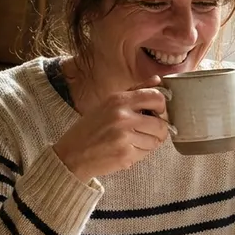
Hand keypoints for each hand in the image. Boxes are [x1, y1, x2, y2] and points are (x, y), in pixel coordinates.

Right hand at [53, 77, 172, 179]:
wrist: (71, 155)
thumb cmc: (90, 128)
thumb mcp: (109, 103)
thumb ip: (135, 91)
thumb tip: (158, 80)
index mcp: (119, 100)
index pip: (157, 97)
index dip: (162, 107)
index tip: (157, 113)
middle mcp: (122, 116)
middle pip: (161, 124)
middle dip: (158, 130)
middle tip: (147, 132)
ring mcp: (124, 136)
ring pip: (156, 141)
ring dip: (149, 143)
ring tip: (132, 141)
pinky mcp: (125, 154)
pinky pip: (146, 153)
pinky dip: (140, 153)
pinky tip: (125, 150)